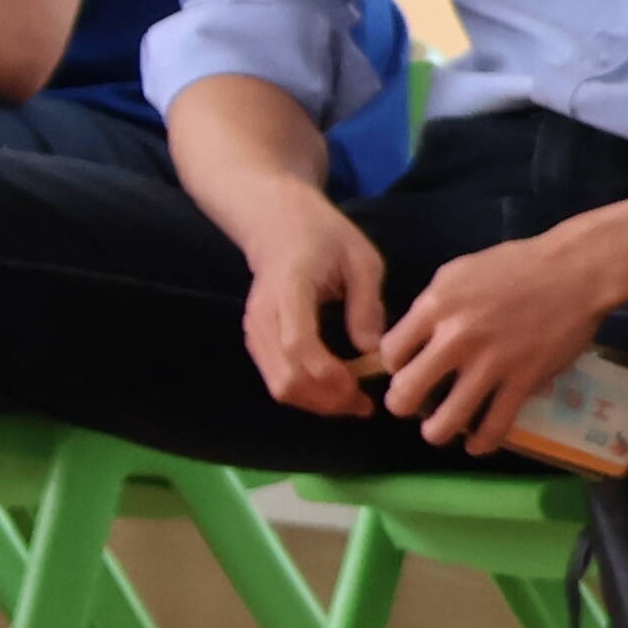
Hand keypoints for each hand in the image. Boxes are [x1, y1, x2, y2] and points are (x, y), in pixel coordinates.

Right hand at [232, 200, 394, 417]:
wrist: (276, 222)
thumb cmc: (323, 235)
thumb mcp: (361, 259)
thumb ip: (367, 303)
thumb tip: (373, 351)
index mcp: (290, 288)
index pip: (298, 343)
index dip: (327, 373)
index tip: (360, 387)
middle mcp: (263, 315)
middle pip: (285, 377)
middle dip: (327, 400)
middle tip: (364, 404)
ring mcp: (254, 330)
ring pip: (278, 386)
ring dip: (317, 402)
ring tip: (354, 402)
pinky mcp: (256, 340)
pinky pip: (276, 379)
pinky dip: (306, 394)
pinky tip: (334, 390)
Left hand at [375, 228, 627, 457]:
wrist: (574, 272)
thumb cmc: (513, 266)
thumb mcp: (456, 274)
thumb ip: (430, 308)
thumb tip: (412, 340)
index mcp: (434, 308)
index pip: (389, 353)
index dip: (393, 366)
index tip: (405, 369)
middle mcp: (456, 339)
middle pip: (406, 392)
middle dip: (402, 404)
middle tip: (412, 405)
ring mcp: (490, 365)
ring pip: (446, 421)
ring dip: (436, 432)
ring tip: (438, 430)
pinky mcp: (523, 382)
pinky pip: (494, 426)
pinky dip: (481, 443)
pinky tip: (476, 444)